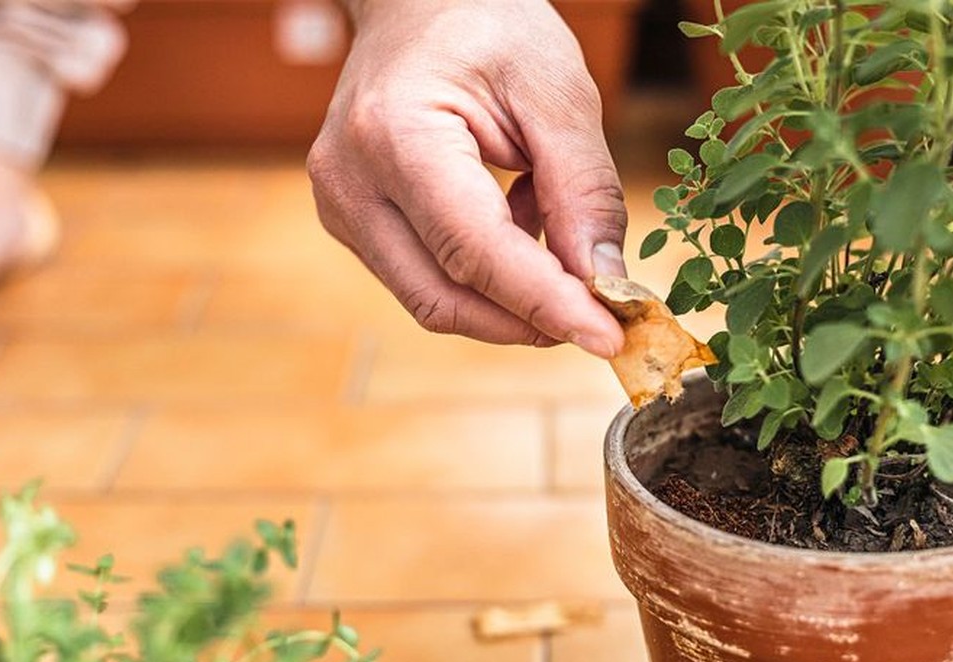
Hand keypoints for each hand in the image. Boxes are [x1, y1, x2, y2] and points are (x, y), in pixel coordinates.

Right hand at [308, 0, 627, 357]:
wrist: (418, 0)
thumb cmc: (486, 26)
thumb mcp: (556, 90)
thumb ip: (582, 189)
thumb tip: (603, 281)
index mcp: (395, 135)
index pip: (475, 252)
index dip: (546, 304)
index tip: (610, 338)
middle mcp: (350, 182)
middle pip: (444, 297)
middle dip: (529, 318)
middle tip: (602, 314)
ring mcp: (342, 207)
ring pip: (434, 299)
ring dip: (509, 293)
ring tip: (549, 222)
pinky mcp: (353, 222)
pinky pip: (426, 278)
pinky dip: (485, 273)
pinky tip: (515, 215)